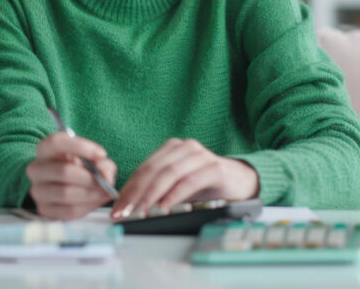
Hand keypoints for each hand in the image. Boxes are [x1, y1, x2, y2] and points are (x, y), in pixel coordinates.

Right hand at [26, 132, 116, 220]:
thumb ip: (102, 163)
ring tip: (104, 191)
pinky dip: (86, 206)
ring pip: (66, 193)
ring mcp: (38, 190)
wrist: (69, 185)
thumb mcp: (94, 159)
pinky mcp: (44, 209)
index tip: (102, 154)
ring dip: (90, 194)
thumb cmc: (82, 167)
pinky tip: (94, 200)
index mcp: (45, 149)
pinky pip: (68, 210)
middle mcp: (36, 168)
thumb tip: (105, 176)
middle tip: (106, 181)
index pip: (56, 142)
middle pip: (63, 171)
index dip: (80, 147)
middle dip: (90, 178)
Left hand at [110, 138, 258, 219]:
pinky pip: (189, 181)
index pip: (144, 168)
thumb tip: (130, 206)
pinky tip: (164, 207)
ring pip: (169, 174)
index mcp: (172, 148)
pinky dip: (174, 195)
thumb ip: (157, 189)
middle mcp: (185, 147)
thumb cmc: (206, 185)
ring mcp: (200, 156)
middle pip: (153, 170)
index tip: (117, 207)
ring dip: (151, 195)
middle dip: (135, 193)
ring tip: (140, 211)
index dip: (128, 188)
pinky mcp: (214, 168)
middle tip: (124, 211)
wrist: (242, 182)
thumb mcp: (178, 185)